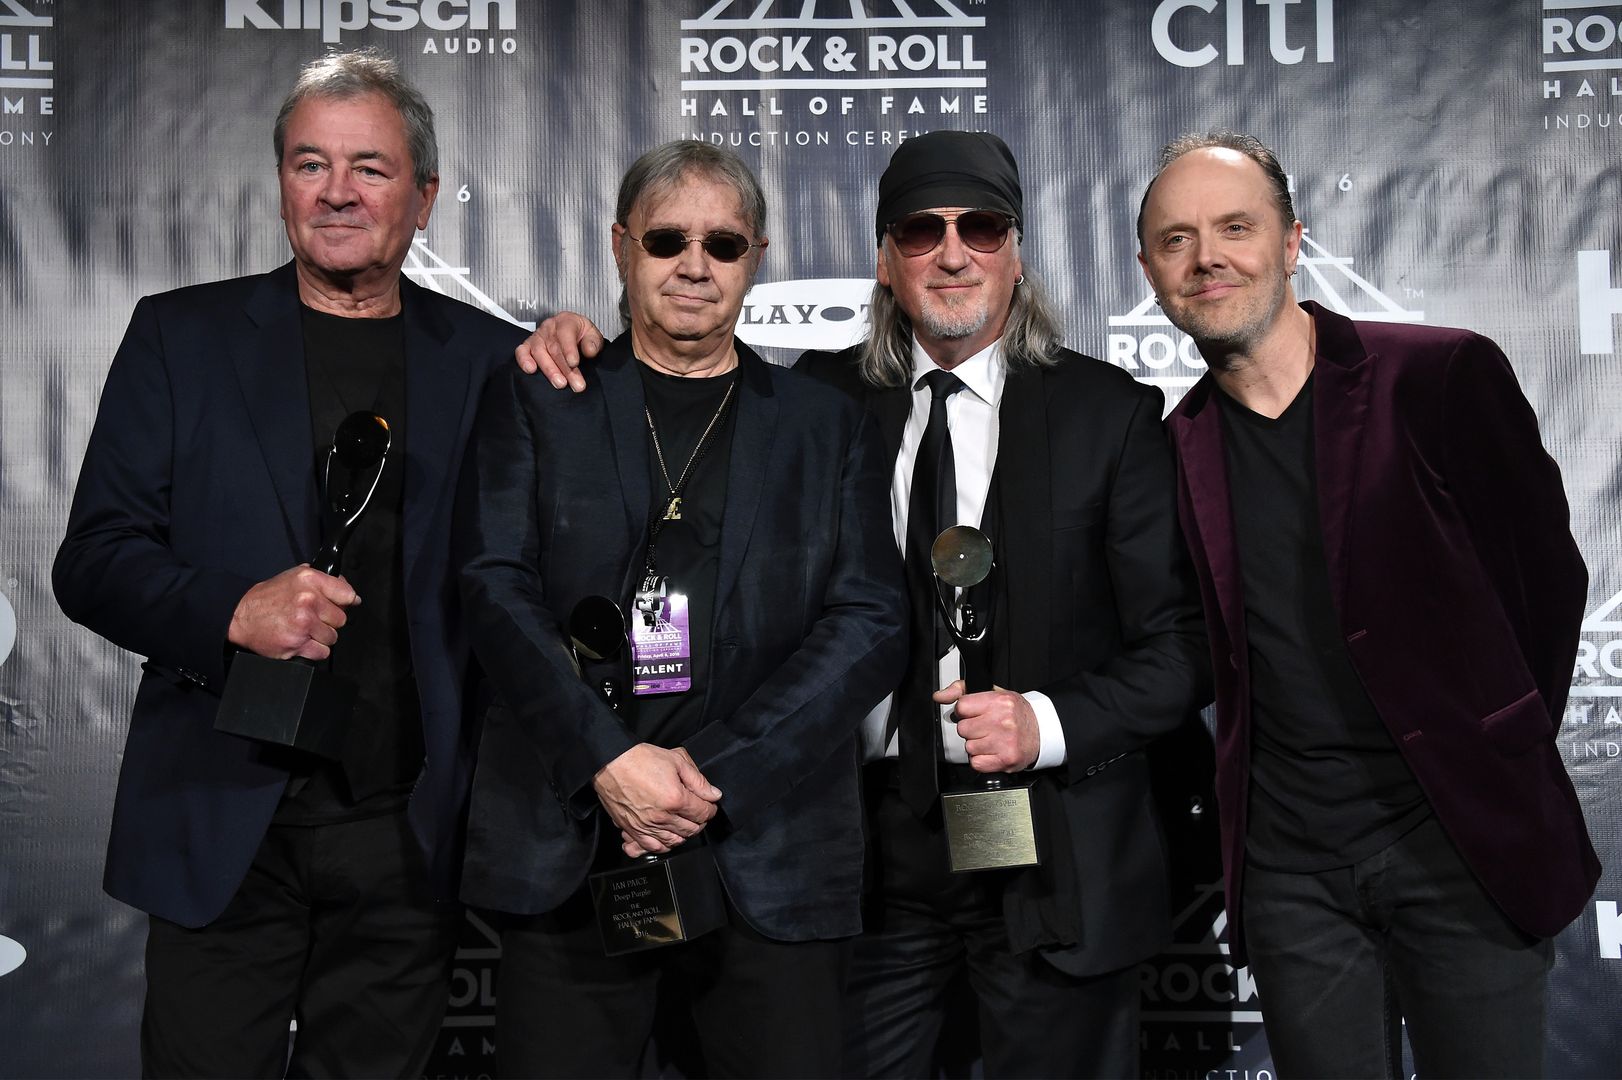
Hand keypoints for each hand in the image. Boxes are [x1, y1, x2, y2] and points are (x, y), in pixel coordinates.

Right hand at [227, 564, 359, 660]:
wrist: (240, 616)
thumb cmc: (268, 598)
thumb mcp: (295, 577)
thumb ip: (323, 581)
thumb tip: (349, 593)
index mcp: (310, 580)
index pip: (348, 594)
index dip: (346, 601)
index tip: (342, 605)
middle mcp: (308, 601)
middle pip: (341, 619)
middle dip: (329, 621)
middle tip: (313, 618)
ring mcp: (303, 624)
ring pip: (332, 637)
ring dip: (321, 637)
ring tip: (304, 629)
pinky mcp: (297, 644)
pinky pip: (322, 652)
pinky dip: (314, 650)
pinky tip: (301, 640)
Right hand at [514, 311, 604, 391]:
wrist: (570, 331)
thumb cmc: (581, 334)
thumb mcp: (592, 334)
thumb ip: (593, 342)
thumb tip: (589, 351)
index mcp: (566, 321)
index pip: (566, 334)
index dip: (569, 349)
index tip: (574, 363)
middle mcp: (549, 328)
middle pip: (554, 348)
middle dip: (565, 369)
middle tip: (576, 384)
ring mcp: (537, 336)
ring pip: (539, 352)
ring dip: (549, 370)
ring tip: (560, 384)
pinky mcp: (527, 346)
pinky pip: (521, 351)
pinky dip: (524, 360)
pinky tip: (531, 370)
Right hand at [594, 744, 722, 854]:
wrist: (609, 762)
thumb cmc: (638, 759)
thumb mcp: (676, 760)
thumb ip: (698, 780)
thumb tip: (713, 794)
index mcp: (675, 799)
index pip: (703, 813)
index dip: (711, 809)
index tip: (709, 804)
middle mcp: (662, 817)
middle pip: (692, 829)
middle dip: (700, 821)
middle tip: (698, 812)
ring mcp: (646, 826)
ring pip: (675, 842)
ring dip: (684, 834)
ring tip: (684, 823)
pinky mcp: (632, 830)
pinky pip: (652, 848)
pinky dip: (664, 846)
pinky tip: (667, 837)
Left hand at [935, 680, 1040, 773]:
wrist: (1041, 731)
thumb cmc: (1016, 713)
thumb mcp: (993, 693)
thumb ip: (962, 691)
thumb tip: (939, 696)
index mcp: (999, 701)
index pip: (962, 707)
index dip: (965, 711)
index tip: (974, 713)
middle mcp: (1003, 721)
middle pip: (963, 729)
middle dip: (971, 729)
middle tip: (985, 727)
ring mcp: (1004, 742)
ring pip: (969, 747)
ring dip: (976, 745)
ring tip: (991, 739)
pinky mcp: (1005, 760)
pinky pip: (976, 763)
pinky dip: (981, 759)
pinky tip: (992, 751)